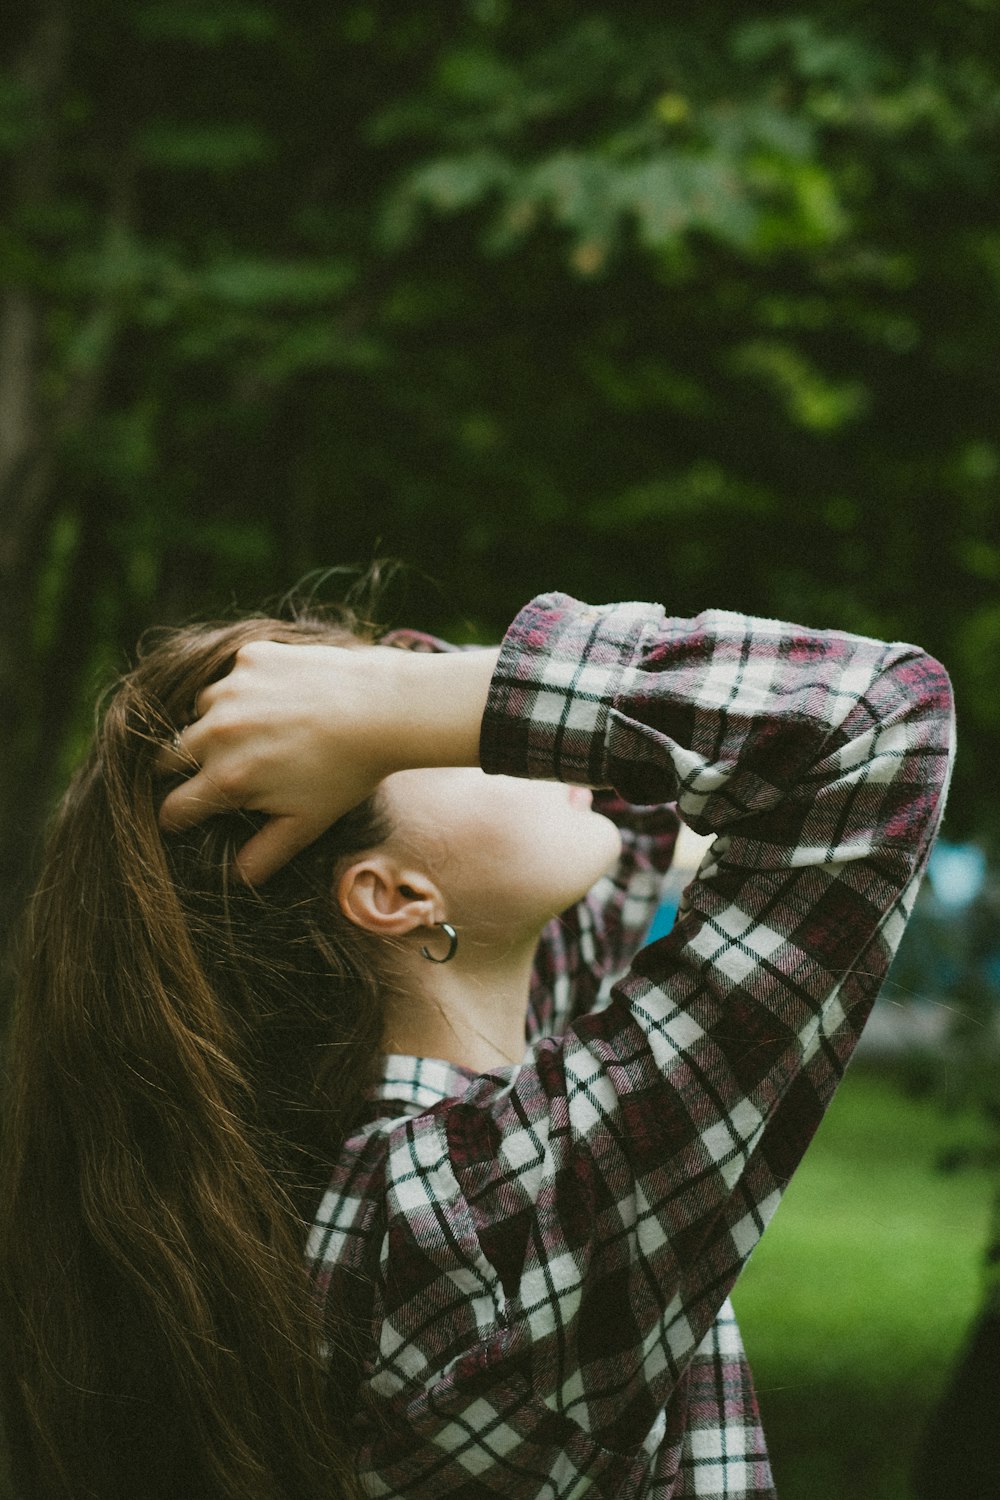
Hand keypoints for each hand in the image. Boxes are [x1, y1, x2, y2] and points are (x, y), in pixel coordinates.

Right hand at [157, 640, 401, 883]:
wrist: (384, 709)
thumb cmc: (347, 773)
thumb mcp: (307, 824)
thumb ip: (264, 854)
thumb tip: (234, 879)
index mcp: (226, 779)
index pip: (173, 808)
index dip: (177, 818)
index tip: (187, 817)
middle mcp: (217, 731)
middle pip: (168, 757)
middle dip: (184, 769)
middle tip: (215, 771)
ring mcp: (231, 689)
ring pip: (197, 711)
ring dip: (213, 724)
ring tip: (254, 732)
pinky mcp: (250, 657)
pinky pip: (229, 676)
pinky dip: (244, 689)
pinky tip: (278, 698)